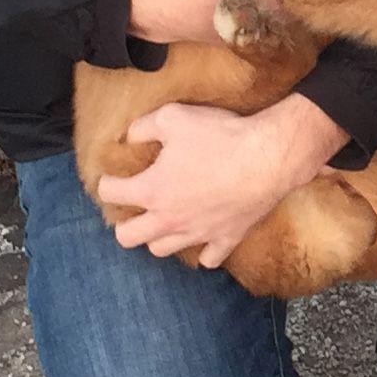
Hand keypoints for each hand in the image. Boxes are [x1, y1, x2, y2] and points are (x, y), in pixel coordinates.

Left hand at [96, 94, 345, 266]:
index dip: (108, 181)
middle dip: (124, 223)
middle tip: (134, 208)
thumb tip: (129, 136)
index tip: (115, 175)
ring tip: (164, 221)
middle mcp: (169, 219)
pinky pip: (208, 259)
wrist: (268, 158)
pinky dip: (202, 251)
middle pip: (127, 238)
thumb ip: (143, 127)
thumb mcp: (173, 117)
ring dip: (158, 237)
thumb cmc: (219, 136)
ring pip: (161, 250)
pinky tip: (202, 235)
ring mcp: (197, 234)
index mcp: (151, 190)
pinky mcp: (226, 239)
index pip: (110, 193)